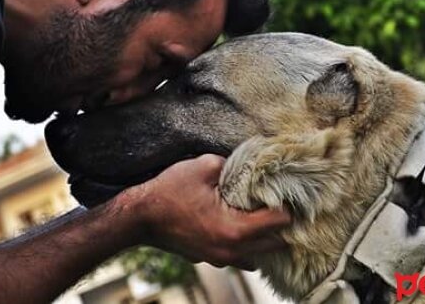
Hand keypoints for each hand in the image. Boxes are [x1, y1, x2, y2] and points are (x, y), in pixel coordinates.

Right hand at [118, 154, 290, 269]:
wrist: (139, 216)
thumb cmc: (169, 191)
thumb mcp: (204, 166)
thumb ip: (232, 165)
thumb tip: (247, 165)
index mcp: (236, 229)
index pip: (281, 222)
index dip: (285, 204)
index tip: (282, 191)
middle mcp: (233, 250)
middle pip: (276, 244)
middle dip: (279, 224)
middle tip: (274, 203)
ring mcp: (220, 259)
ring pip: (258, 256)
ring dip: (262, 238)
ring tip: (257, 216)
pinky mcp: (209, 259)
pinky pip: (238, 257)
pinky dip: (244, 244)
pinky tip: (235, 224)